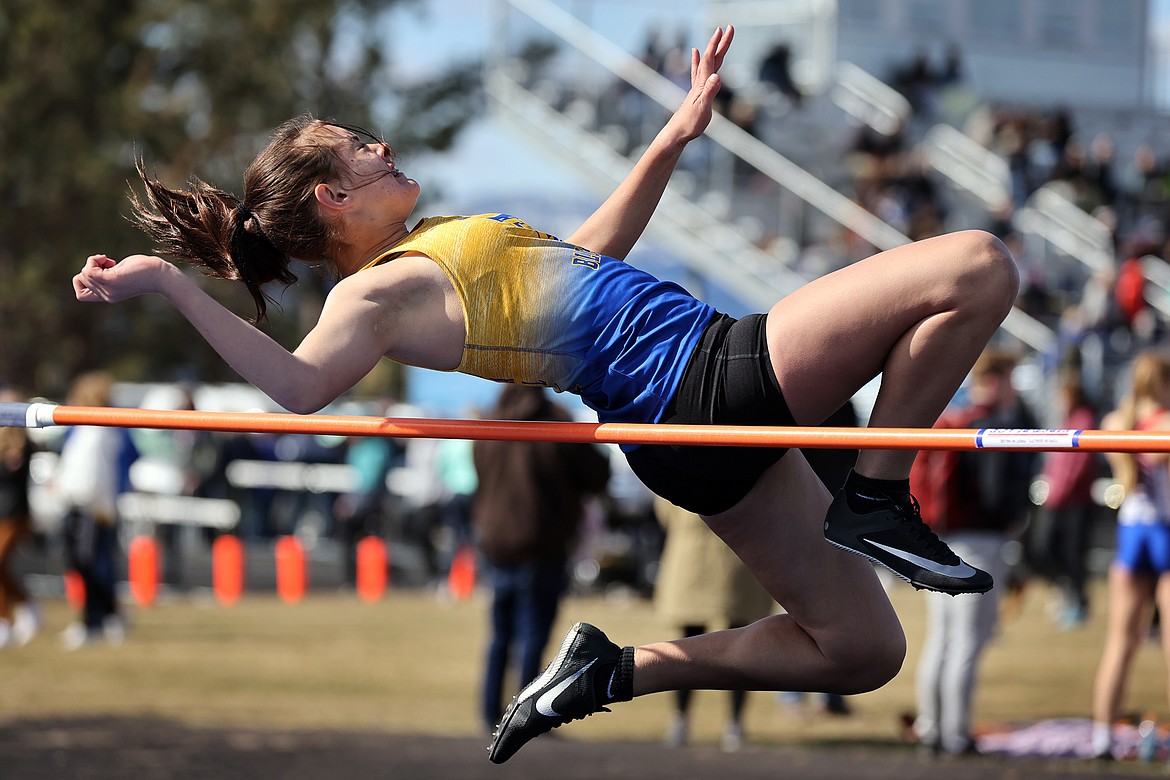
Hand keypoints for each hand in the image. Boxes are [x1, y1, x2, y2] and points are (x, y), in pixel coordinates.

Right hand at [73, 253, 173, 302]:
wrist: (161, 275)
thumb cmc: (145, 270)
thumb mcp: (121, 273)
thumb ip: (106, 274)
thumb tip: (91, 267)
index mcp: (109, 296)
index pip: (81, 296)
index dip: (83, 281)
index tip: (99, 271)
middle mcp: (108, 296)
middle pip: (81, 280)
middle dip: (89, 266)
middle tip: (107, 262)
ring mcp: (109, 290)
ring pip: (83, 275)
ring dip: (92, 262)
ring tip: (108, 260)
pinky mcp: (113, 280)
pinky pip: (90, 271)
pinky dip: (93, 261)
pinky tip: (107, 259)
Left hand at [667, 25, 734, 143]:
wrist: (676, 134)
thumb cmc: (689, 124)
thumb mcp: (703, 109)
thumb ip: (710, 92)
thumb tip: (717, 76)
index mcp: (702, 85)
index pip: (710, 60)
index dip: (717, 44)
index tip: (725, 30)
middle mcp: (699, 83)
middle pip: (710, 59)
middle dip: (719, 43)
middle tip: (727, 28)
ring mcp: (697, 87)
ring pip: (706, 63)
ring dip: (711, 49)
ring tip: (714, 37)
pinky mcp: (696, 93)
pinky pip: (698, 72)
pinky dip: (698, 61)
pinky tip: (694, 54)